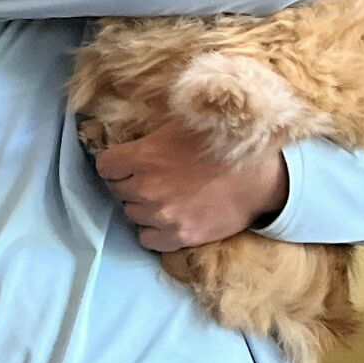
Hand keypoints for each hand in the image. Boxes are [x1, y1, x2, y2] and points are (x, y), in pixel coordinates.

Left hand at [95, 118, 288, 251]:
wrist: (258, 177)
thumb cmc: (221, 142)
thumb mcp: (181, 124)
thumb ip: (151, 133)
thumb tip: (130, 128)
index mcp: (144, 156)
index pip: (105, 165)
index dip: (115, 162)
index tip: (126, 161)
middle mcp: (147, 189)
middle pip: (117, 190)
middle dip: (129, 182)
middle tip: (149, 176)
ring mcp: (162, 216)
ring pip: (132, 214)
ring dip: (142, 205)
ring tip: (163, 195)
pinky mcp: (179, 237)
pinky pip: (147, 238)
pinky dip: (153, 229)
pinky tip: (167, 217)